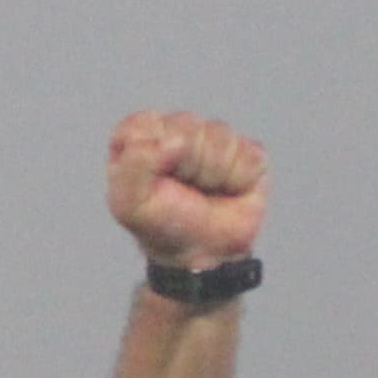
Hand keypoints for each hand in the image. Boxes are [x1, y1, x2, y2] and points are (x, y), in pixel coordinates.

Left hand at [106, 112, 265, 269]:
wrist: (204, 253)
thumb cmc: (162, 225)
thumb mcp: (129, 204)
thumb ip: (134, 165)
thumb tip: (176, 140)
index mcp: (142, 135)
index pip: (145, 124)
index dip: (151, 155)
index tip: (153, 183)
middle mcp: (177, 129)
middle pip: (186, 126)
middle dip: (184, 165)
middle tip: (182, 191)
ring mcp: (215, 138)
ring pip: (219, 137)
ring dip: (211, 174)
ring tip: (205, 190)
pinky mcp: (248, 151)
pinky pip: (248, 154)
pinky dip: (238, 179)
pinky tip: (229, 190)